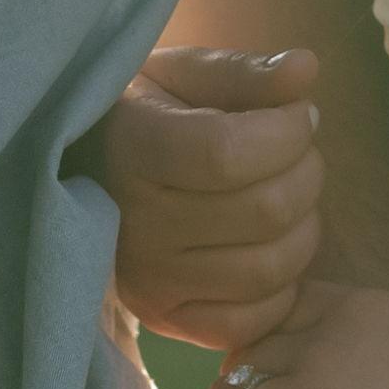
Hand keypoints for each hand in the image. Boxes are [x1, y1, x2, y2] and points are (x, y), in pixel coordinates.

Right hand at [102, 43, 324, 351]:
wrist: (82, 176)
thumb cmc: (142, 114)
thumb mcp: (180, 75)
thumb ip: (242, 72)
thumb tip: (306, 68)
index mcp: (133, 148)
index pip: (231, 153)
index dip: (288, 132)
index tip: (298, 115)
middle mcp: (136, 224)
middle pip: (264, 210)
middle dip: (306, 171)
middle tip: (297, 152)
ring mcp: (149, 281)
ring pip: (270, 268)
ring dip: (304, 226)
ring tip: (286, 194)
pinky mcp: (166, 319)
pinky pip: (252, 321)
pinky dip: (282, 285)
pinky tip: (269, 245)